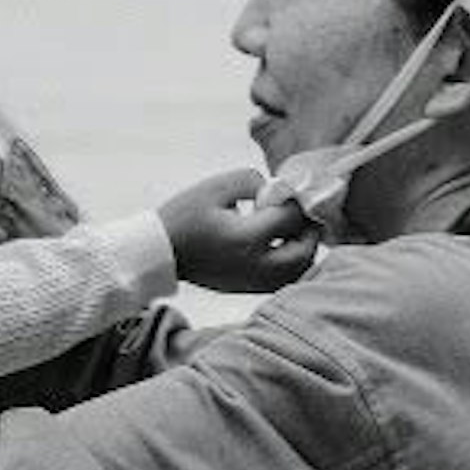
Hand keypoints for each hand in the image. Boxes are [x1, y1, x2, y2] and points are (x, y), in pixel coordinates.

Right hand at [161, 165, 327, 294]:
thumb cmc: (184, 215)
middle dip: (309, 230)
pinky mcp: (247, 288)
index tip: (288, 190)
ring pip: (297, 271)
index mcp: (246, 238)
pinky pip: (282, 280)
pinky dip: (291, 263)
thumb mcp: (216, 186)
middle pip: (303, 253)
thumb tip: (275, 192)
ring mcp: (252, 281)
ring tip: (294, 229)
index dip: (295, 200)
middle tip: (303, 212)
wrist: (160, 252)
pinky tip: (281, 244)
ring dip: (303, 249)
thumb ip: (252, 181)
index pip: (289, 217)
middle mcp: (255, 265)